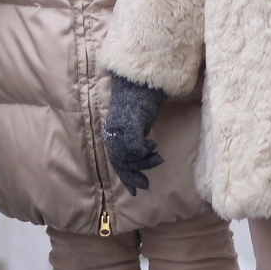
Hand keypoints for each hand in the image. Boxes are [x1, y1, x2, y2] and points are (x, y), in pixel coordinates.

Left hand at [104, 74, 166, 193]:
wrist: (140, 78)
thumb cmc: (141, 99)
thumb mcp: (136, 121)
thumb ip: (134, 137)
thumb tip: (139, 154)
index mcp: (113, 132)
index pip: (116, 160)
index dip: (125, 176)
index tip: (134, 191)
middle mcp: (114, 131)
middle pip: (119, 161)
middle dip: (132, 176)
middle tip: (145, 185)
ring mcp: (121, 127)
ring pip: (127, 157)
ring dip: (143, 163)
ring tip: (157, 159)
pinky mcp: (130, 121)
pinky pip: (134, 146)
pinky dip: (144, 151)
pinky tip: (153, 146)